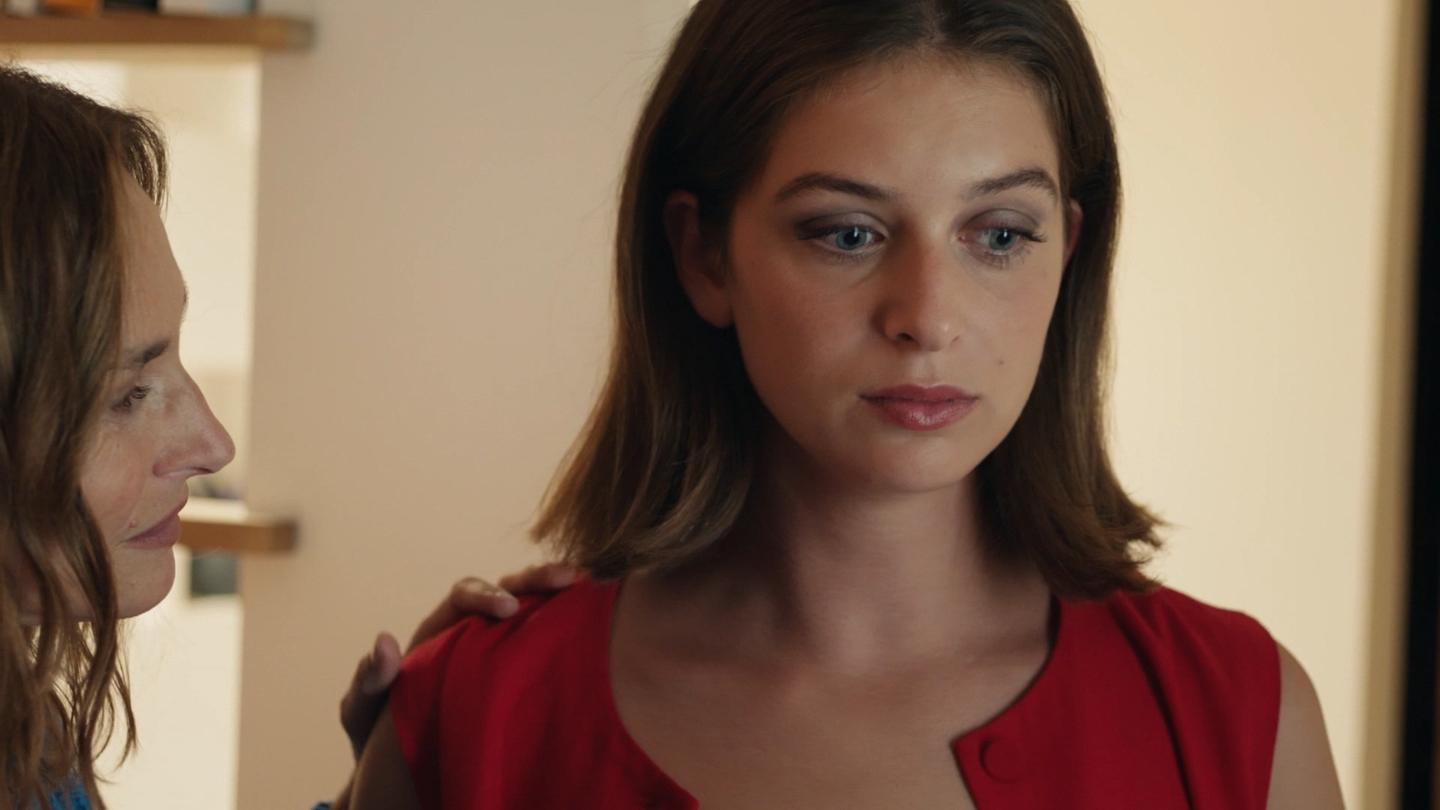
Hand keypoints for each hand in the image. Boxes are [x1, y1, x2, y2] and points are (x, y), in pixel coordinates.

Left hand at [338, 563, 581, 759]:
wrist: (403, 775)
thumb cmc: (381, 737)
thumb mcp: (363, 711)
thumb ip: (369, 679)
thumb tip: (384, 641)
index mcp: (439, 633)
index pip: (465, 596)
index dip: (484, 594)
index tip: (506, 608)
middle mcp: (473, 634)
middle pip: (508, 590)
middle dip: (534, 580)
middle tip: (563, 581)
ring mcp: (502, 653)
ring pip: (534, 612)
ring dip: (560, 596)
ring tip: (589, 589)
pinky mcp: (523, 676)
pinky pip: (548, 646)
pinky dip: (572, 631)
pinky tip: (598, 626)